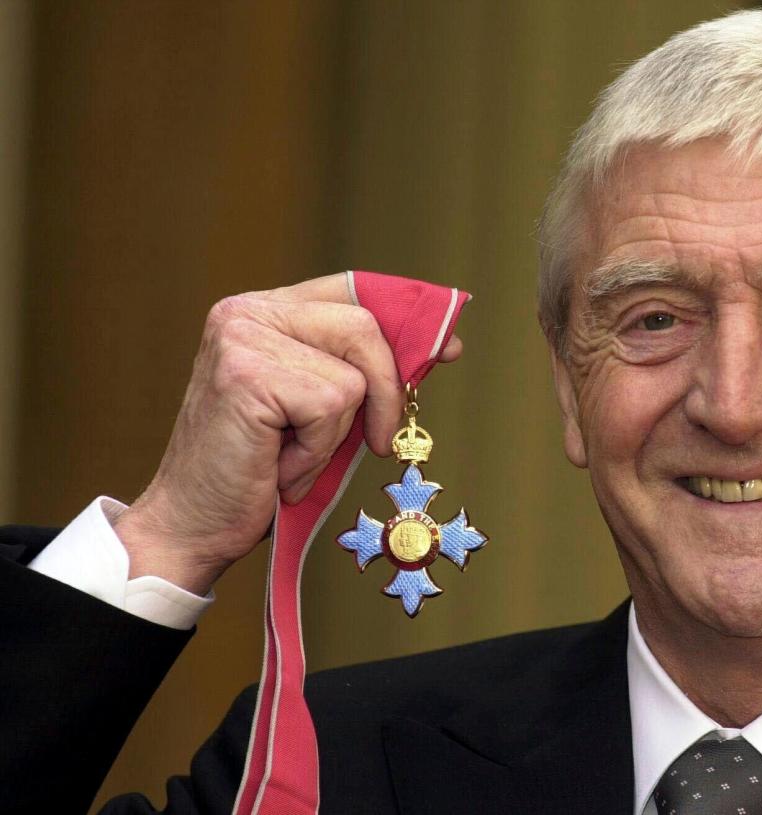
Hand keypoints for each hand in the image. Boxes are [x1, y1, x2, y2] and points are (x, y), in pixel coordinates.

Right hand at [113, 274, 462, 594]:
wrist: (195, 526)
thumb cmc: (261, 472)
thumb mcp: (323, 410)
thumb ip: (364, 371)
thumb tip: (441, 347)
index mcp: (265, 311)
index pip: (352, 290)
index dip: (405, 318)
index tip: (447, 350)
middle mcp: (248, 312)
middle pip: (364, 325)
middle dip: (386, 390)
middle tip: (374, 442)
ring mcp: (242, 337)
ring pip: (352, 375)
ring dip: (336, 434)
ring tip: (293, 456)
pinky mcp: (246, 374)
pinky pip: (329, 407)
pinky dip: (315, 451)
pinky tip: (278, 466)